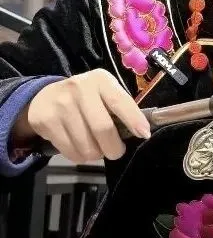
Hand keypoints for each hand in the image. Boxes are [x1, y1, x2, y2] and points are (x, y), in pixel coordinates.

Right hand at [13, 69, 150, 163]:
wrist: (44, 98)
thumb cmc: (85, 99)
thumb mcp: (104, 93)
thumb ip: (120, 107)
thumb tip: (141, 132)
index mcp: (100, 80)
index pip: (119, 101)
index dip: (133, 120)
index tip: (143, 134)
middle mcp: (79, 88)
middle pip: (103, 129)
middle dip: (114, 148)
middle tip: (115, 151)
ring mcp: (60, 105)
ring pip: (87, 146)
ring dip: (96, 154)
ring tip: (95, 147)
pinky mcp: (46, 121)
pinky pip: (71, 152)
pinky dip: (80, 157)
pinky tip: (79, 147)